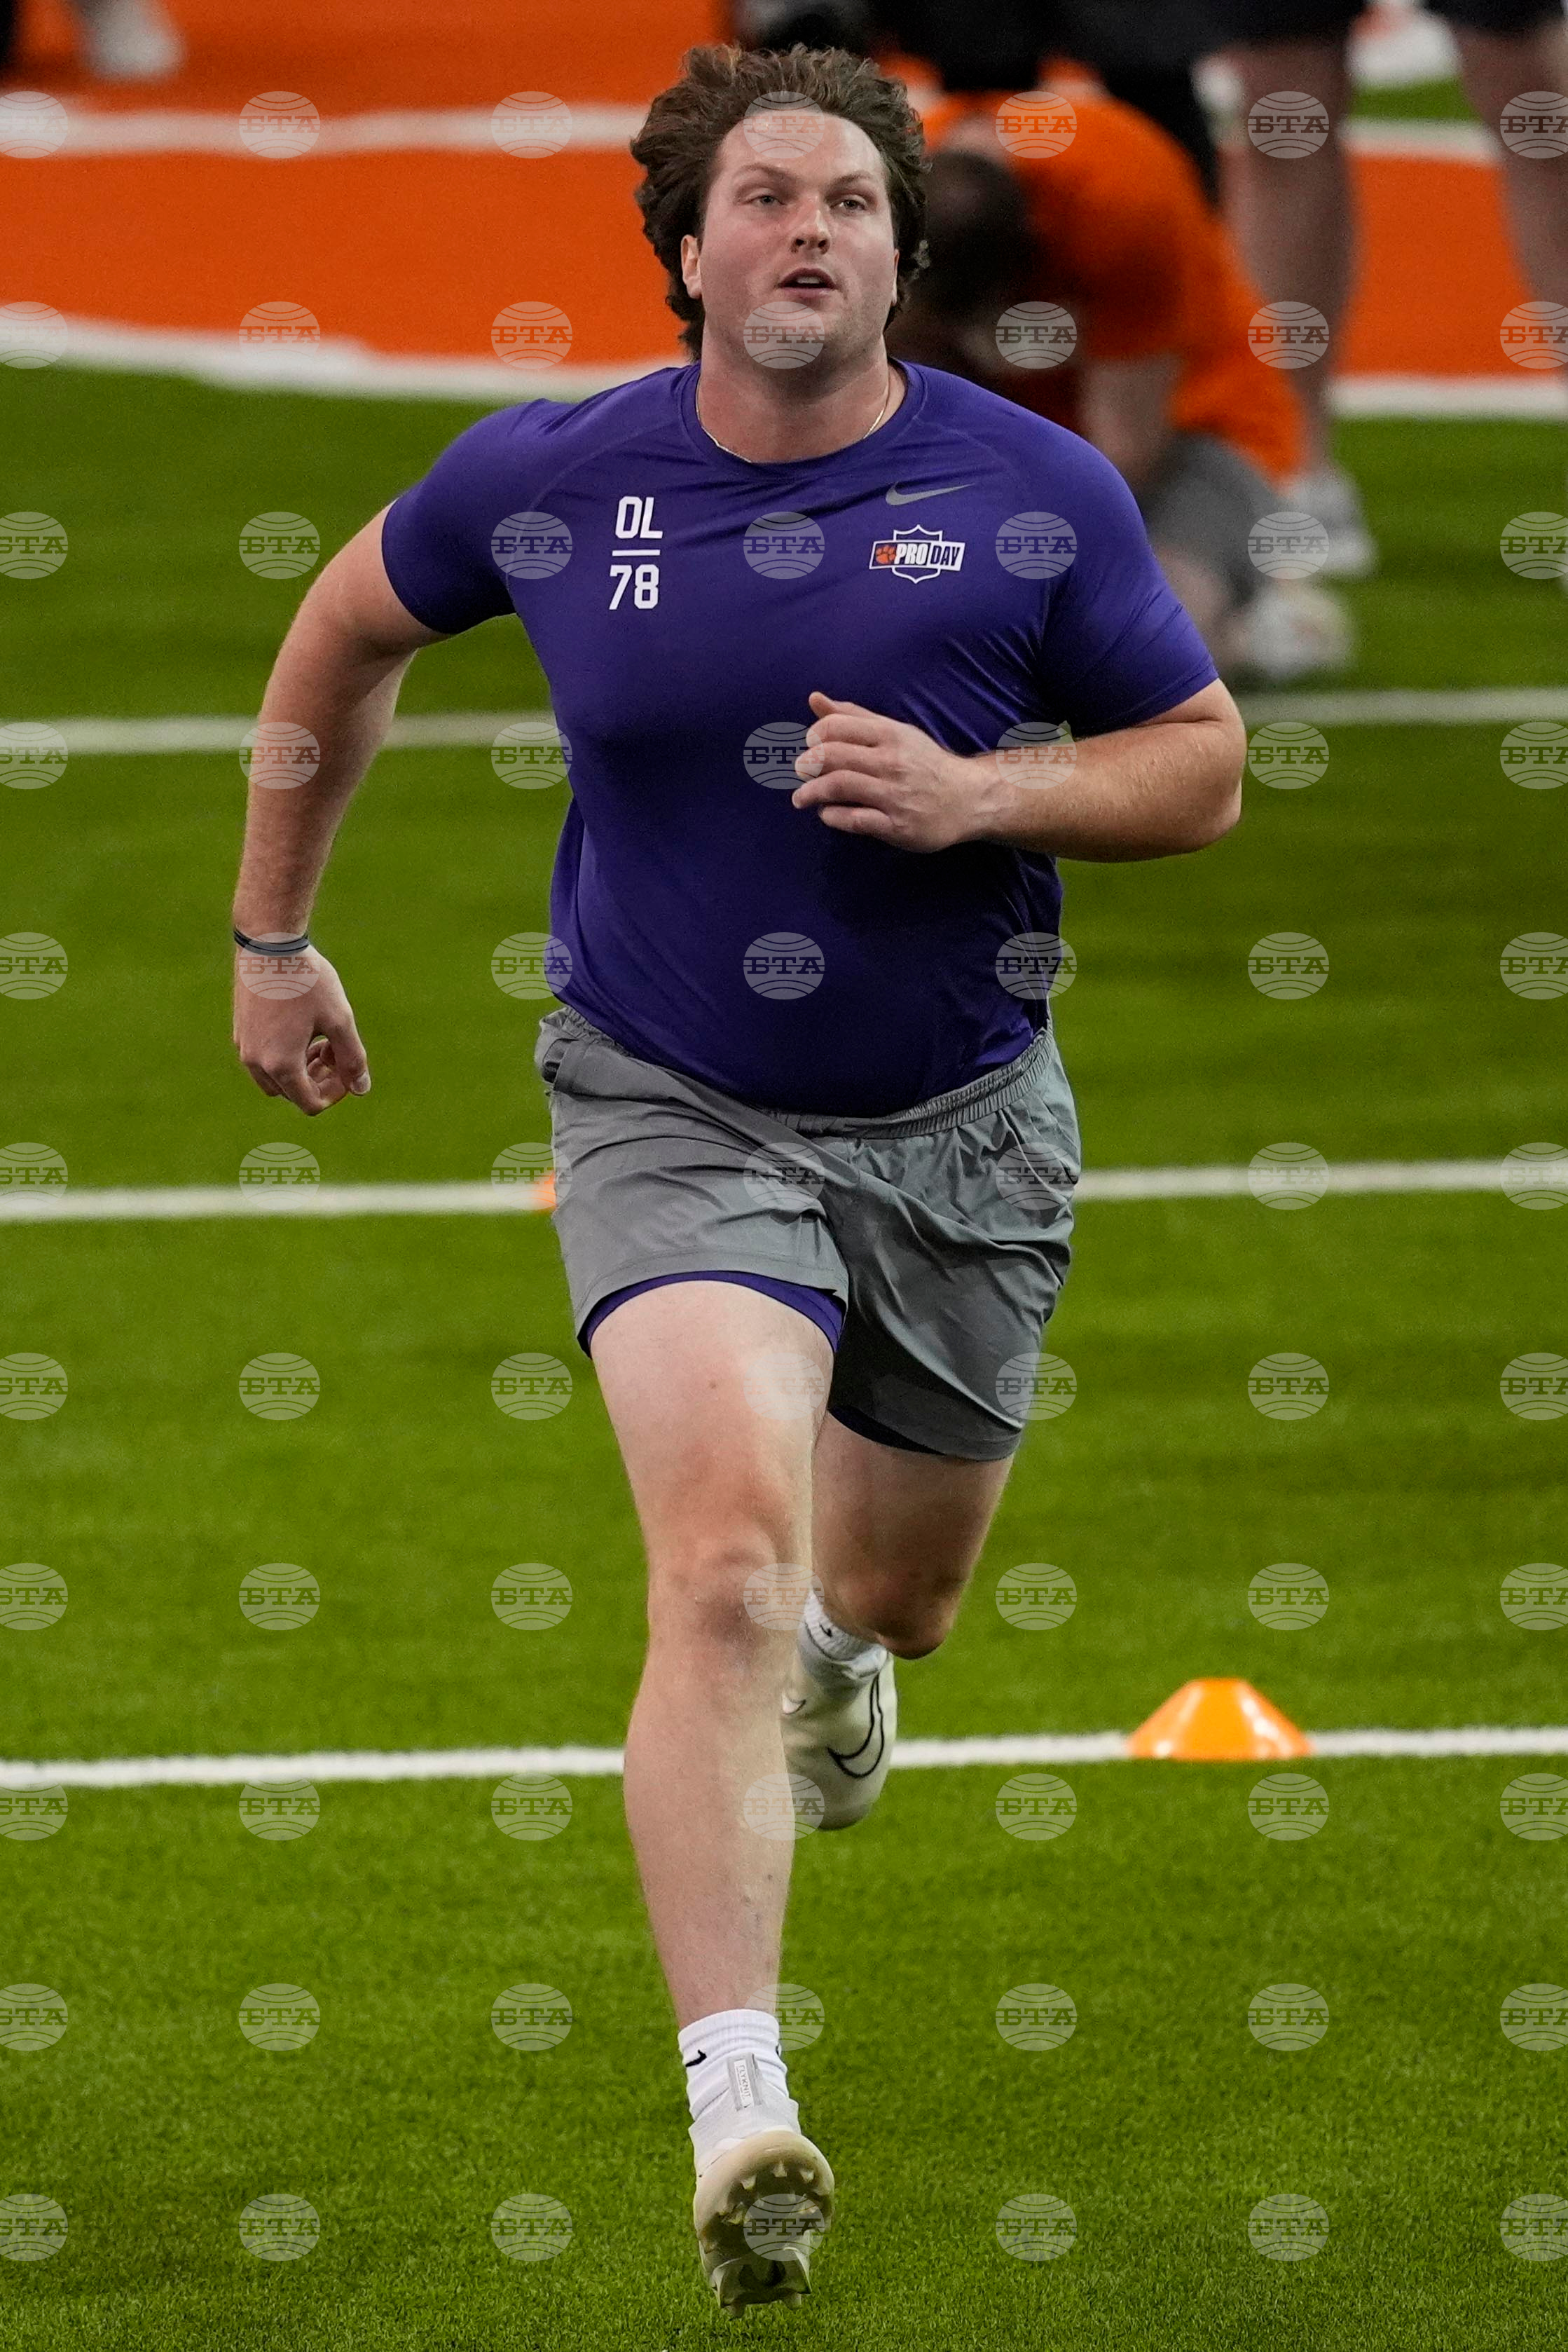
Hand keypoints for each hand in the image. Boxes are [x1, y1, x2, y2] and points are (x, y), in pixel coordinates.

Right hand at [233, 946, 370, 1114]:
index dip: (336, 1093)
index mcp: (281, 1065)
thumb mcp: (339, 1019)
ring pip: (276, 1079)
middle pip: (292, 1093)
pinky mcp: (240, 1031)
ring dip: (301, 1070)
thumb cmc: (307, 981)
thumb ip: (352, 1058)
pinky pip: (263, 1060)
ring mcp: (244, 1047)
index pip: (311, 1104)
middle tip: (334, 1051)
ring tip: (320, 1040)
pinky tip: (302, 1028)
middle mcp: (256, 1062)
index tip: (348, 1068)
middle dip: (318, 1080)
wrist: (268, 943)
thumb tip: (360, 1089)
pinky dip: (284, 1055)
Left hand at [790, 692, 994, 851]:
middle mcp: (892, 762)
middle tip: (800, 771)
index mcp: (890, 735)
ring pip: (840, 786)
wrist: (968, 798)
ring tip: (801, 798)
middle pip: (833, 756)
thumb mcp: (894, 732)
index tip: (810, 745)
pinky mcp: (897, 826)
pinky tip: (827, 813)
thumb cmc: (924, 763)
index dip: (815, 736)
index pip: (837, 727)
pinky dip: (832, 816)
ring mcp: (895, 795)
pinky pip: (855, 820)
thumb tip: (814, 699)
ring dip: (811, 792)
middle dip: (807, 763)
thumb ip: (853, 717)